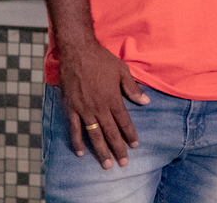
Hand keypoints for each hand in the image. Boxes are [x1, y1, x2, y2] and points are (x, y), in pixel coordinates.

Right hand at [57, 41, 149, 167]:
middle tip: (123, 163)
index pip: (124, 121)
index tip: (135, 146)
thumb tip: (145, 102)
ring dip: (100, 151)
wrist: (78, 52)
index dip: (130, 135)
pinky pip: (74, 129)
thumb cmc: (102, 60)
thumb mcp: (122, 71)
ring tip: (107, 165)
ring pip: (94, 135)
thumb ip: (133, 89)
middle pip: (110, 132)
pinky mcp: (70, 108)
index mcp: (113, 99)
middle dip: (118, 149)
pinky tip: (80, 153)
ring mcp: (84, 109)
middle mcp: (99, 107)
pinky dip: (77, 142)